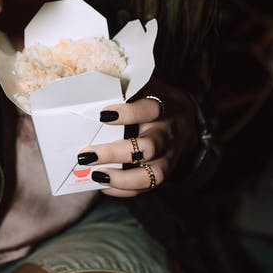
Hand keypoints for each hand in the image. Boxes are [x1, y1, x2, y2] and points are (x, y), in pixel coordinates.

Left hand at [78, 79, 197, 196]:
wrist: (188, 121)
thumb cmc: (154, 101)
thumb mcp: (145, 87)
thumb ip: (123, 87)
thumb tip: (84, 82)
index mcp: (163, 107)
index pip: (149, 109)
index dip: (127, 114)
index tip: (102, 115)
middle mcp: (167, 133)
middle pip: (148, 147)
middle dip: (115, 153)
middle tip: (86, 155)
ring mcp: (168, 156)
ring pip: (151, 174)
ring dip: (122, 178)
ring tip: (96, 175)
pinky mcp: (165, 172)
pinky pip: (147, 187)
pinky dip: (124, 190)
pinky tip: (103, 185)